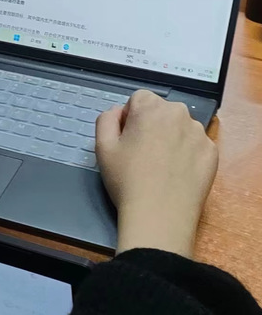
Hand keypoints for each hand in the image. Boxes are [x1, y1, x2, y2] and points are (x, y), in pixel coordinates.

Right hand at [96, 90, 217, 257]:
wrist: (160, 215)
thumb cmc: (127, 180)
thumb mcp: (102, 147)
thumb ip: (106, 119)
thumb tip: (118, 112)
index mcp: (151, 108)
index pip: (138, 98)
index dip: (129, 117)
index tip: (126, 138)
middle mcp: (179, 114)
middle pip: (161, 110)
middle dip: (150, 124)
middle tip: (140, 152)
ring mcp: (199, 134)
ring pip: (179, 127)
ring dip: (169, 137)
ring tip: (159, 165)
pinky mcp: (212, 153)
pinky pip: (194, 144)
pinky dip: (185, 152)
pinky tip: (175, 172)